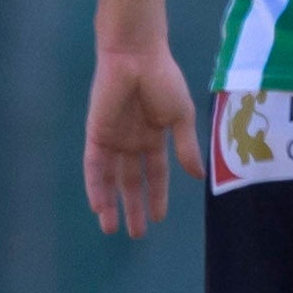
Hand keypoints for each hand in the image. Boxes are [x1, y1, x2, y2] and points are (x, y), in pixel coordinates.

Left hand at [84, 45, 201, 237]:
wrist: (137, 58)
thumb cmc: (164, 81)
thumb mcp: (181, 117)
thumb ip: (186, 146)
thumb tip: (198, 175)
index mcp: (155, 137)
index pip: (155, 174)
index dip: (157, 196)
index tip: (158, 219)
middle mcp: (132, 142)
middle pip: (131, 182)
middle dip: (133, 207)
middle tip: (135, 234)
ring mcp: (113, 140)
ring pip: (111, 179)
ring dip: (111, 203)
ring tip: (112, 228)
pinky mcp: (96, 135)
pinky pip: (94, 167)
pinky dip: (96, 186)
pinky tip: (99, 205)